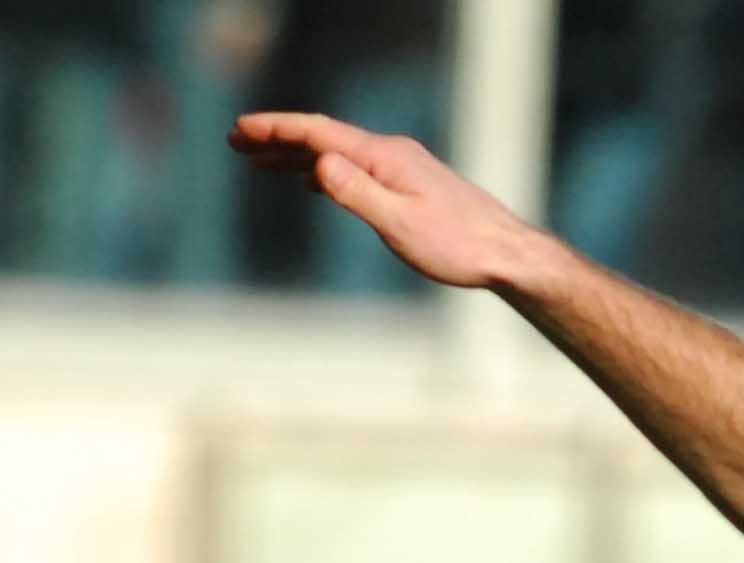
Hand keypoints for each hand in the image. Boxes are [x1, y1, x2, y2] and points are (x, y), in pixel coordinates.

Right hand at [230, 111, 552, 291]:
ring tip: (260, 162)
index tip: (240, 129)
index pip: (319, 134)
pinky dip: (326, 171)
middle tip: (235, 141)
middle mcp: (391, 154)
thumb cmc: (458, 245)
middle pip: (324, 138)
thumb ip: (357, 194)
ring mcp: (403, 167)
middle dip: (278, 139)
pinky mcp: (412, 184)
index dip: (276, 130)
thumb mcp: (401, 225)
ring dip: (298, 156)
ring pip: (339, 154)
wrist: (509, 253)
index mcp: (384, 158)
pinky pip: (357, 169)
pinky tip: (313, 183)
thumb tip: (318, 165)